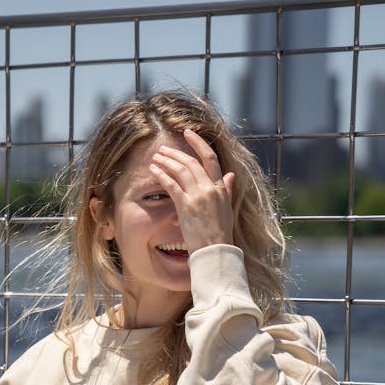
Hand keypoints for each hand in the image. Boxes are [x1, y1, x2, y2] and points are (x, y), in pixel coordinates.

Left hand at [149, 129, 234, 254]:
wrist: (215, 250)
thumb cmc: (220, 233)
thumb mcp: (227, 208)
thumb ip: (228, 189)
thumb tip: (231, 175)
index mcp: (221, 187)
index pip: (210, 158)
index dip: (198, 143)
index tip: (188, 134)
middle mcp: (210, 188)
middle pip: (191, 162)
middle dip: (176, 153)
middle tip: (163, 149)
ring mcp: (198, 196)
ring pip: (180, 170)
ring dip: (166, 161)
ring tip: (156, 157)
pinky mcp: (186, 206)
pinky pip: (171, 185)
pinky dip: (162, 175)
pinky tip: (153, 170)